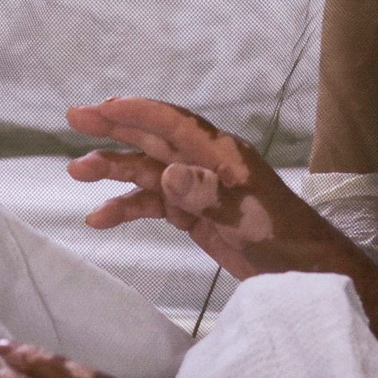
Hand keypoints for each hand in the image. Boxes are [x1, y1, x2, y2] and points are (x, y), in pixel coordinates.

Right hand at [65, 95, 345, 278]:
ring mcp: (197, 189)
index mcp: (221, 153)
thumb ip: (208, 195)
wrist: (302, 269)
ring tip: (76, 172)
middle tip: (75, 118)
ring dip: (114, 170)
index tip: (100, 107)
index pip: (173, 123)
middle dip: (115, 128)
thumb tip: (168, 174)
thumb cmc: (282, 234)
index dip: (137, 112)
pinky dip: (126, 208)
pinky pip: (153, 204)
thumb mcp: (246, 215)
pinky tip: (99, 218)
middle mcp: (205, 163)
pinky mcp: (193, 214)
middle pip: (153, 139)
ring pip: (147, 172)